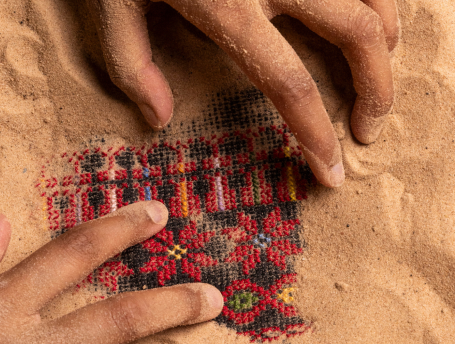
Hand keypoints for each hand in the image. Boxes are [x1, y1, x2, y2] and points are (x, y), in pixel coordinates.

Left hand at [88, 0, 398, 187]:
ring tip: (377, 77)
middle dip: (376, 90)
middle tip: (369, 129)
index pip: (290, 82)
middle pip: (356, 36)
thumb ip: (133, 66)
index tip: (329, 170)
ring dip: (384, 42)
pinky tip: (368, 21)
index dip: (316, 134)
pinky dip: (376, 1)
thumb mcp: (114, 5)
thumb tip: (159, 118)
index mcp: (229, 7)